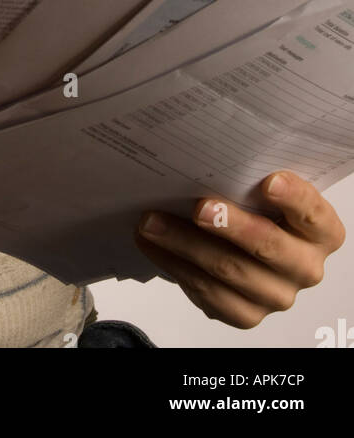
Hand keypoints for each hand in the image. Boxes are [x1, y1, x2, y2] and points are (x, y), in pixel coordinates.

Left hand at [133, 171, 345, 328]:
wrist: (245, 244)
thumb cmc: (255, 206)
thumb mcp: (263, 186)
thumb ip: (251, 178)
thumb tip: (206, 158)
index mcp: (321, 231)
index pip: (313, 213)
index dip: (293, 197)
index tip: (268, 182)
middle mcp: (306, 267)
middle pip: (268, 246)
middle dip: (230, 225)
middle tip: (198, 207)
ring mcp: (278, 295)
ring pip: (230, 271)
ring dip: (185, 245)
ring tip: (151, 222)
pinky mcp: (248, 315)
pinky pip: (210, 295)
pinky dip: (176, 266)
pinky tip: (153, 245)